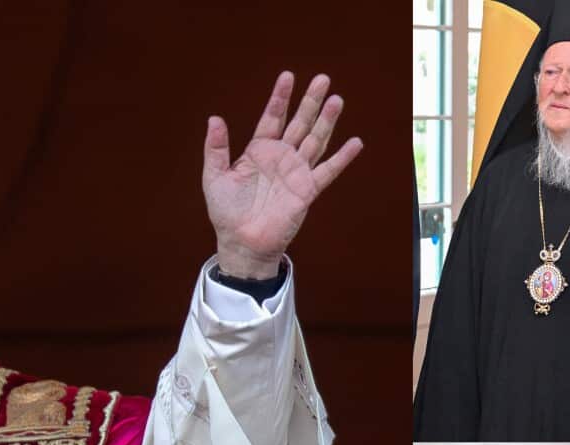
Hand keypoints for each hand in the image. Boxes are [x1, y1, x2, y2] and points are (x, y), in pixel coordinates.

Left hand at [203, 71, 362, 278]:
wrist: (242, 243)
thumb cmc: (227, 213)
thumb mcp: (214, 177)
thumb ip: (215, 148)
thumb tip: (215, 119)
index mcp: (259, 152)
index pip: (272, 118)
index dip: (280, 98)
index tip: (288, 77)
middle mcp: (281, 158)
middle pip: (299, 123)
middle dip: (310, 101)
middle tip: (322, 78)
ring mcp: (296, 173)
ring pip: (315, 140)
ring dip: (327, 121)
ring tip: (337, 99)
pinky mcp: (307, 190)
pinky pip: (328, 171)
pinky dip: (342, 158)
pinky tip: (355, 143)